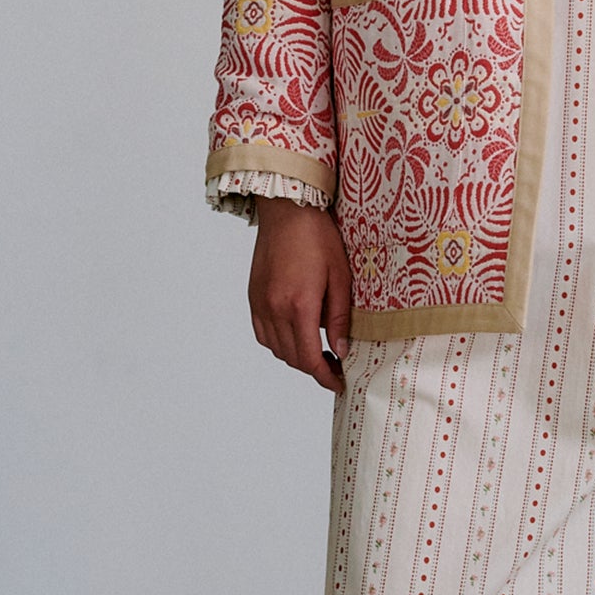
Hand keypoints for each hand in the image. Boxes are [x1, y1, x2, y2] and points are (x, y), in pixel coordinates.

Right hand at [247, 201, 352, 393]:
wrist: (287, 211)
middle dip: (314, 370)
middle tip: (334, 367)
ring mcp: (260, 304)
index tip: (338, 383)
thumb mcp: (341, 278)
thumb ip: (339, 318)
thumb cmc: (318, 238)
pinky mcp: (253, 297)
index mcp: (299, 306)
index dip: (325, 377)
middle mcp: (275, 309)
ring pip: (276, 349)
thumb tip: (341, 350)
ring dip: (297, 358)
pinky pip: (263, 334)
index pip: (310, 358)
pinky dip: (278, 344)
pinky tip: (295, 337)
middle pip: (293, 358)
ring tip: (318, 353)